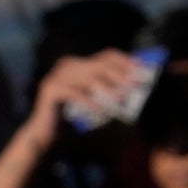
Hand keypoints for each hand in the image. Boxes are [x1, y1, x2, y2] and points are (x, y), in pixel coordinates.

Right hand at [24, 51, 148, 142]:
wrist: (46, 132)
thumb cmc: (73, 115)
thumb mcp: (94, 98)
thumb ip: (108, 88)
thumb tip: (133, 84)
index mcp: (79, 63)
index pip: (106, 55)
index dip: (126, 61)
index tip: (141, 68)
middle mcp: (67, 65)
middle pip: (99, 65)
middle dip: (119, 74)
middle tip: (134, 84)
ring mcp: (56, 76)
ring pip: (87, 78)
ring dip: (106, 88)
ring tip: (120, 99)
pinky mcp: (50, 89)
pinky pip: (73, 93)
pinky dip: (88, 101)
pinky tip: (99, 109)